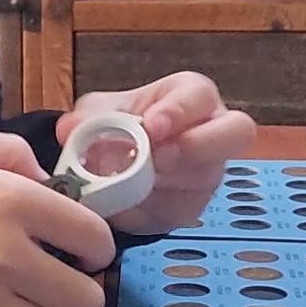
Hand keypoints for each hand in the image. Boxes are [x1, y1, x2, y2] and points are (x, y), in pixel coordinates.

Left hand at [56, 74, 255, 235]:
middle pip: (236, 133)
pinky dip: (148, 209)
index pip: (200, 96)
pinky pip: (179, 211)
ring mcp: (208, 171)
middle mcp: (212, 131)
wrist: (115, 164)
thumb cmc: (118, 125)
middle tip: (159, 158)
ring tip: (125, 182)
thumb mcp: (98, 114)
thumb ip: (86, 119)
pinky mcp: (193, 206)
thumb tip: (69, 129)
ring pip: (204, 178)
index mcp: (191, 97)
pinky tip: (126, 203)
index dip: (179, 111)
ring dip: (162, 182)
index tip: (151, 126)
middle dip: (198, 146)